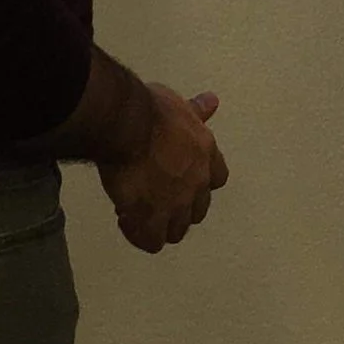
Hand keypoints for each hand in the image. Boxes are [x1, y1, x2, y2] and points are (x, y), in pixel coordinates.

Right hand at [98, 86, 228, 252]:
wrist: (128, 127)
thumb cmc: (150, 111)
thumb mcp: (178, 105)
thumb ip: (195, 111)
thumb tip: (211, 102)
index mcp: (205, 153)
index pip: (218, 178)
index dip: (200, 183)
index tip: (184, 179)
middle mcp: (196, 182)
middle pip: (197, 211)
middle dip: (178, 209)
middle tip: (156, 197)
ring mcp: (176, 204)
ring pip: (176, 231)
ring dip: (159, 225)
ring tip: (138, 212)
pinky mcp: (153, 219)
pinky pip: (152, 241)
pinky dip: (139, 235)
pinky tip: (125, 219)